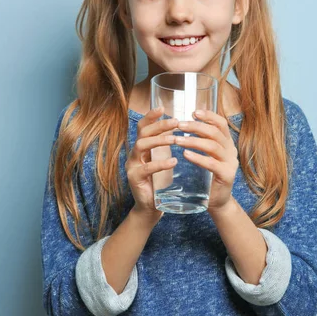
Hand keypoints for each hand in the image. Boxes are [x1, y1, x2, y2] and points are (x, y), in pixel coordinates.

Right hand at [125, 107, 178, 221]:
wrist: (151, 207)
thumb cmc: (160, 182)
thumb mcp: (164, 160)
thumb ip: (168, 147)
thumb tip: (183, 128)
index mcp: (142, 148)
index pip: (143, 127)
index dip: (151, 116)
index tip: (163, 108)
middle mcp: (134, 154)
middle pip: (143, 132)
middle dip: (159, 125)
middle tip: (176, 122)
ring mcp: (132, 166)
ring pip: (141, 145)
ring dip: (159, 140)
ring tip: (175, 139)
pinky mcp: (135, 179)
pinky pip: (146, 168)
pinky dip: (160, 163)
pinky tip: (173, 161)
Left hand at [175, 109, 238, 211]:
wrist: (217, 202)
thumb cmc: (207, 176)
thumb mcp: (206, 155)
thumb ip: (200, 141)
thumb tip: (184, 124)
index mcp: (227, 143)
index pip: (221, 123)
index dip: (208, 115)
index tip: (193, 112)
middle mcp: (231, 151)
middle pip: (215, 132)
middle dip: (196, 127)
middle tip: (179, 125)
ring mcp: (230, 163)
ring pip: (213, 146)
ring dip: (193, 141)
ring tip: (177, 140)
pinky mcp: (226, 176)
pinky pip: (212, 164)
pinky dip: (198, 157)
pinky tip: (185, 154)